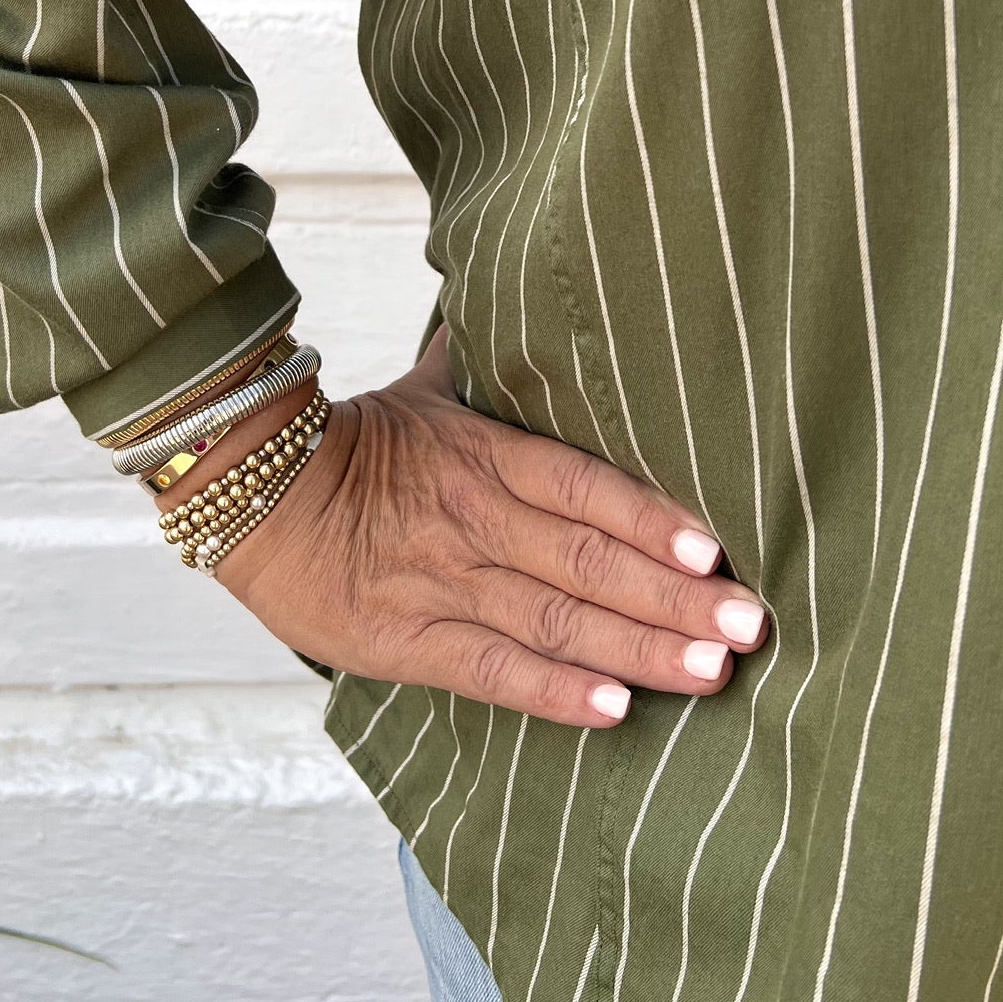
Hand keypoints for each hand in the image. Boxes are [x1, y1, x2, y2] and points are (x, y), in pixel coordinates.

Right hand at [202, 325, 768, 728]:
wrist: (251, 492)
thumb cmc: (357, 439)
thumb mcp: (428, 389)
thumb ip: (493, 362)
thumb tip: (527, 289)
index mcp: (484, 455)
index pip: (584, 486)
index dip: (651, 517)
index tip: (718, 547)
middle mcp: (474, 520)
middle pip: (588, 562)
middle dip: (676, 597)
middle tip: (752, 625)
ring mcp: (442, 583)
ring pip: (556, 621)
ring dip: (639, 649)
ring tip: (713, 671)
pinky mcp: (408, 641)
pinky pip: (491, 673)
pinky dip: (554, 694)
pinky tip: (615, 712)